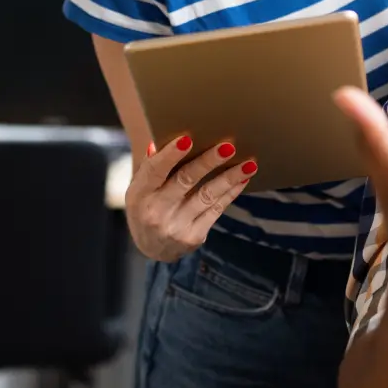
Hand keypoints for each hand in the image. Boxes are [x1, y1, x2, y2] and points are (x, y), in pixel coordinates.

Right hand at [122, 134, 255, 261]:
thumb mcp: (139, 188)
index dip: (171, 155)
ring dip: (229, 178)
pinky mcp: (194, 236)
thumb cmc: (146, 207)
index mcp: (140, 194)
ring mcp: (176, 226)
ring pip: (207, 196)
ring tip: (248, 164)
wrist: (152, 249)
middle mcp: (156, 211)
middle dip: (208, 162)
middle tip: (228, 147)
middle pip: (185, 181)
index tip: (188, 139)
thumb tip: (158, 141)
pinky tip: (243, 180)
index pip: (155, 170)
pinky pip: (216, 210)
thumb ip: (150, 166)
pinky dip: (230, 193)